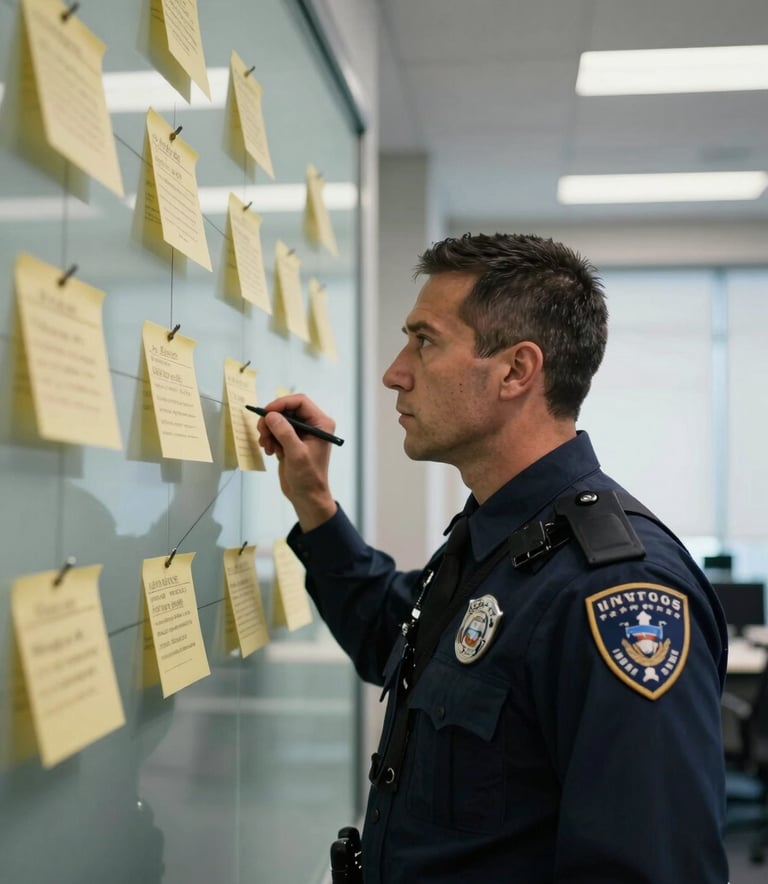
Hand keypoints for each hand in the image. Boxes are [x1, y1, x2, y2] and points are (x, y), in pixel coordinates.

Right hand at [255, 394, 337, 530]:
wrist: (306, 496)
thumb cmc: (308, 477)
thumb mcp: (297, 454)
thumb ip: (285, 433)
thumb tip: (271, 416)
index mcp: (321, 424)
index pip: (300, 402)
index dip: (281, 404)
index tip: (267, 412)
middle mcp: (312, 425)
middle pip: (286, 410)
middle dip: (272, 420)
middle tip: (262, 433)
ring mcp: (301, 433)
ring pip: (279, 420)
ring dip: (269, 431)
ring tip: (267, 447)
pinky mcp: (291, 441)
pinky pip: (276, 431)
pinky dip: (270, 439)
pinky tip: (271, 452)